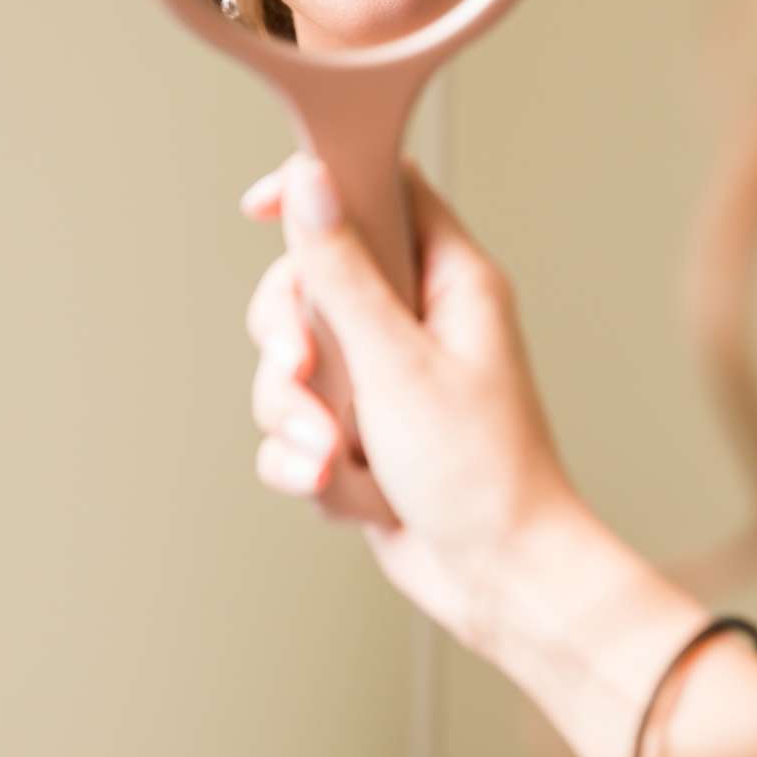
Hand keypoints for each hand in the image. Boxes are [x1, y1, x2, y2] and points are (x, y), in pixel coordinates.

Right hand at [243, 155, 579, 656]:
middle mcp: (415, 322)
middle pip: (310, 284)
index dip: (317, 189)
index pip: (378, 191)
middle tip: (301, 374)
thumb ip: (342, 269)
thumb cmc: (478, 469)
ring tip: (332, 461)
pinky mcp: (361, 437)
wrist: (498, 579)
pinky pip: (297, 429)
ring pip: (293, 367)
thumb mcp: (395, 360)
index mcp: (448, 280)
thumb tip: (308, 177)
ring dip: (298, 420)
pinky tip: (347, 492)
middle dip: (290, 341)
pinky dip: (308, 465)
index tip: (258, 207)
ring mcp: (385, 381)